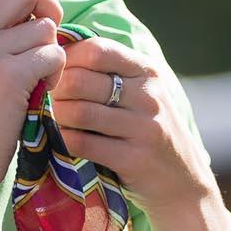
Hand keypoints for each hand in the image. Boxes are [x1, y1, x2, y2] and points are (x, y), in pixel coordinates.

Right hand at [0, 0, 69, 193]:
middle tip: (46, 44)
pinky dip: (56, 73)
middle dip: (48, 11)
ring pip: (45, 26)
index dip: (29, 1)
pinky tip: (42, 92)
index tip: (31, 29)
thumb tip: (28, 14)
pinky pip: (54, 54)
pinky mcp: (10, 74)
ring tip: (39, 80)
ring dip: (51, 53)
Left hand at [50, 36, 212, 209]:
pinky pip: (83, 144)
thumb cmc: (148, 129)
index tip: (57, 73)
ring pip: (79, 112)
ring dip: (57, 116)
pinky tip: (64, 139)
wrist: (181, 181)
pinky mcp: (134, 159)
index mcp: (148, 71)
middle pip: (81, 80)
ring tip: (56, 119)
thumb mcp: (141, 93)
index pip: (97, 49)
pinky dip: (65, 140)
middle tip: (48, 99)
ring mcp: (144, 129)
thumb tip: (57, 49)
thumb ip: (109, 71)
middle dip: (56, 89)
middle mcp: (149, 96)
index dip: (67, 58)